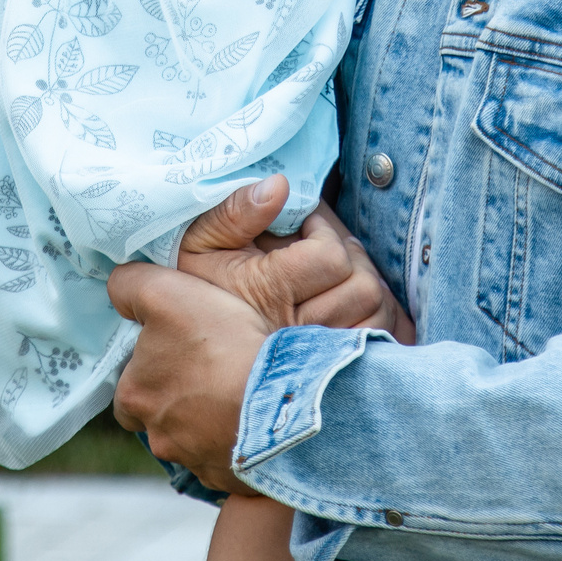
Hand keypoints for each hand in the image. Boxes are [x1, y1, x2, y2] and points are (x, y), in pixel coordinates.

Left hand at [109, 260, 275, 491]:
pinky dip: (239, 445)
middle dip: (179, 402)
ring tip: (239, 395)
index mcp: (134, 399)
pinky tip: (257, 422)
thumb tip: (116, 289)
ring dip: (210, 423)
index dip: (150, 369)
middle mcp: (160, 439)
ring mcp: (198, 463)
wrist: (280, 397)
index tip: (178, 352)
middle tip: (210, 375)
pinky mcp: (234, 479)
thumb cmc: (219, 344)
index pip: (128, 387)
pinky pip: (230, 462)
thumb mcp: (165, 293)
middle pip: (161, 418)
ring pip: (196, 441)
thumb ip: (129, 286)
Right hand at [178, 178, 415, 340]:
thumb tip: (278, 186)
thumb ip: (232, 213)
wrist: (184, 355)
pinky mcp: (328, 374)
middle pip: (363, 288)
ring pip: (376, 315)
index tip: (308, 223)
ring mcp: (314, 358)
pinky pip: (376, 345)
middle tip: (331, 246)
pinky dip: (377, 320)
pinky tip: (353, 306)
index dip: (324, 230)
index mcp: (268, 291)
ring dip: (367, 286)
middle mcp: (296, 331)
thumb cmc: (193, 288)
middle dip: (353, 257)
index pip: (330, 258)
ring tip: (342, 273)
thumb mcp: (198, 243)